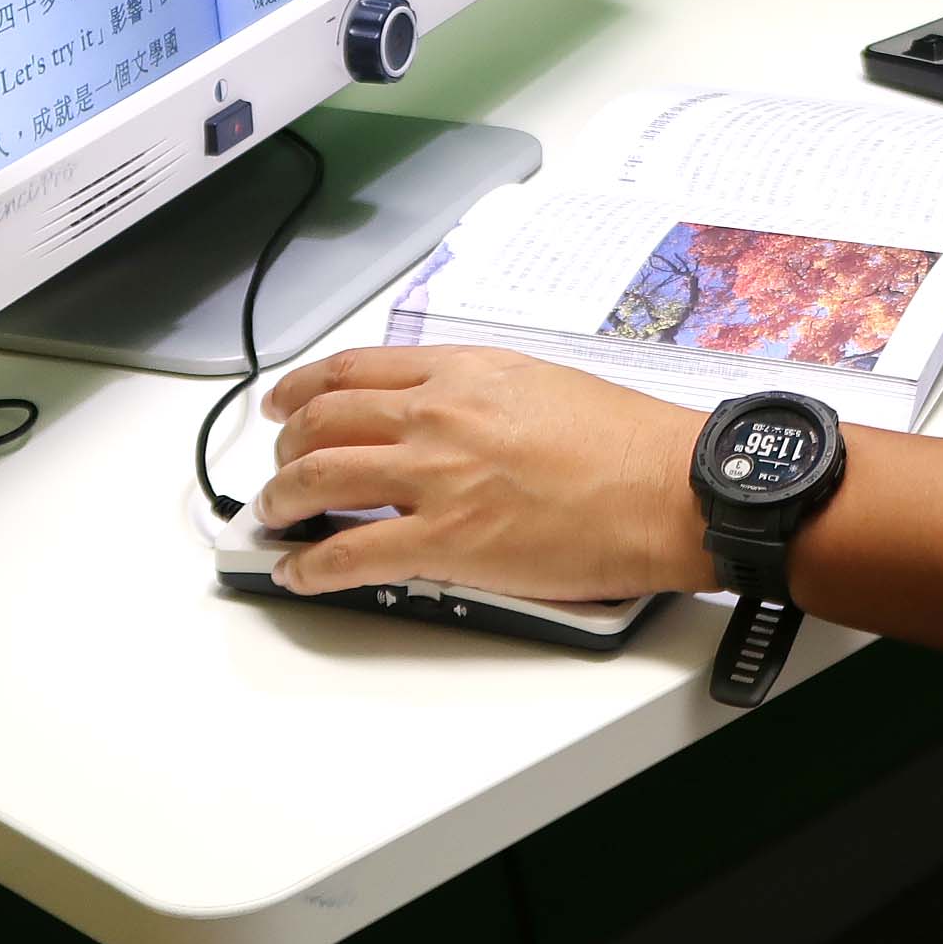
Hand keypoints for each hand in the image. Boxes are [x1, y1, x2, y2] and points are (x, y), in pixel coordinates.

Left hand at [254, 344, 708, 600]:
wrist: (667, 487)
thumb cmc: (626, 442)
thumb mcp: (542, 382)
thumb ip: (480, 392)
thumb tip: (443, 411)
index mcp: (462, 373)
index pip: (351, 370)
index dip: (301, 388)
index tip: (284, 402)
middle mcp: (436, 416)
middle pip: (321, 423)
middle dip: (285, 449)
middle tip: (280, 468)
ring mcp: (435, 478)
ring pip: (316, 481)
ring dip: (281, 501)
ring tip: (275, 518)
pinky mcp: (443, 541)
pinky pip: (349, 555)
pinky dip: (309, 567)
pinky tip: (299, 573)